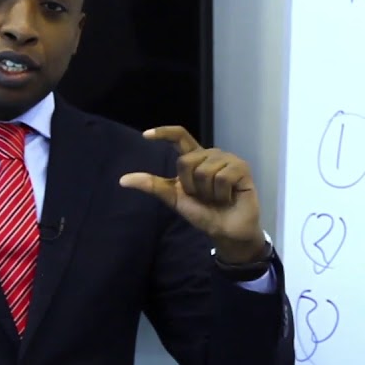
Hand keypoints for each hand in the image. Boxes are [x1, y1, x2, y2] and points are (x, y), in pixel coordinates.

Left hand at [119, 126, 265, 262]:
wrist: (226, 231)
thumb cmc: (203, 213)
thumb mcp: (175, 199)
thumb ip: (153, 186)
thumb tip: (123, 180)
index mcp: (195, 158)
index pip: (180, 137)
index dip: (164, 133)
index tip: (146, 136)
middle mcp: (211, 154)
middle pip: (187, 161)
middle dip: (190, 186)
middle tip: (204, 196)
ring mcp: (228, 159)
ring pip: (204, 171)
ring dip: (208, 192)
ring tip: (218, 198)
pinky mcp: (242, 167)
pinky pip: (223, 177)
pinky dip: (222, 194)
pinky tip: (229, 197)